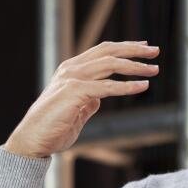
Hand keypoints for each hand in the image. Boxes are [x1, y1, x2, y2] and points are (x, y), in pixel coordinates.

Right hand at [3, 41, 159, 157]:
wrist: (33, 140)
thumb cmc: (53, 129)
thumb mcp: (75, 111)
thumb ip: (87, 101)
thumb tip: (99, 99)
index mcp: (71, 70)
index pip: (102, 51)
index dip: (124, 47)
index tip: (143, 47)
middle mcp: (71, 69)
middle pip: (108, 51)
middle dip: (134, 49)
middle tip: (155, 50)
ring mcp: (72, 79)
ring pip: (110, 64)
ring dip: (134, 66)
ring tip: (153, 69)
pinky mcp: (74, 93)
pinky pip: (107, 87)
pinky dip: (126, 86)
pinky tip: (142, 87)